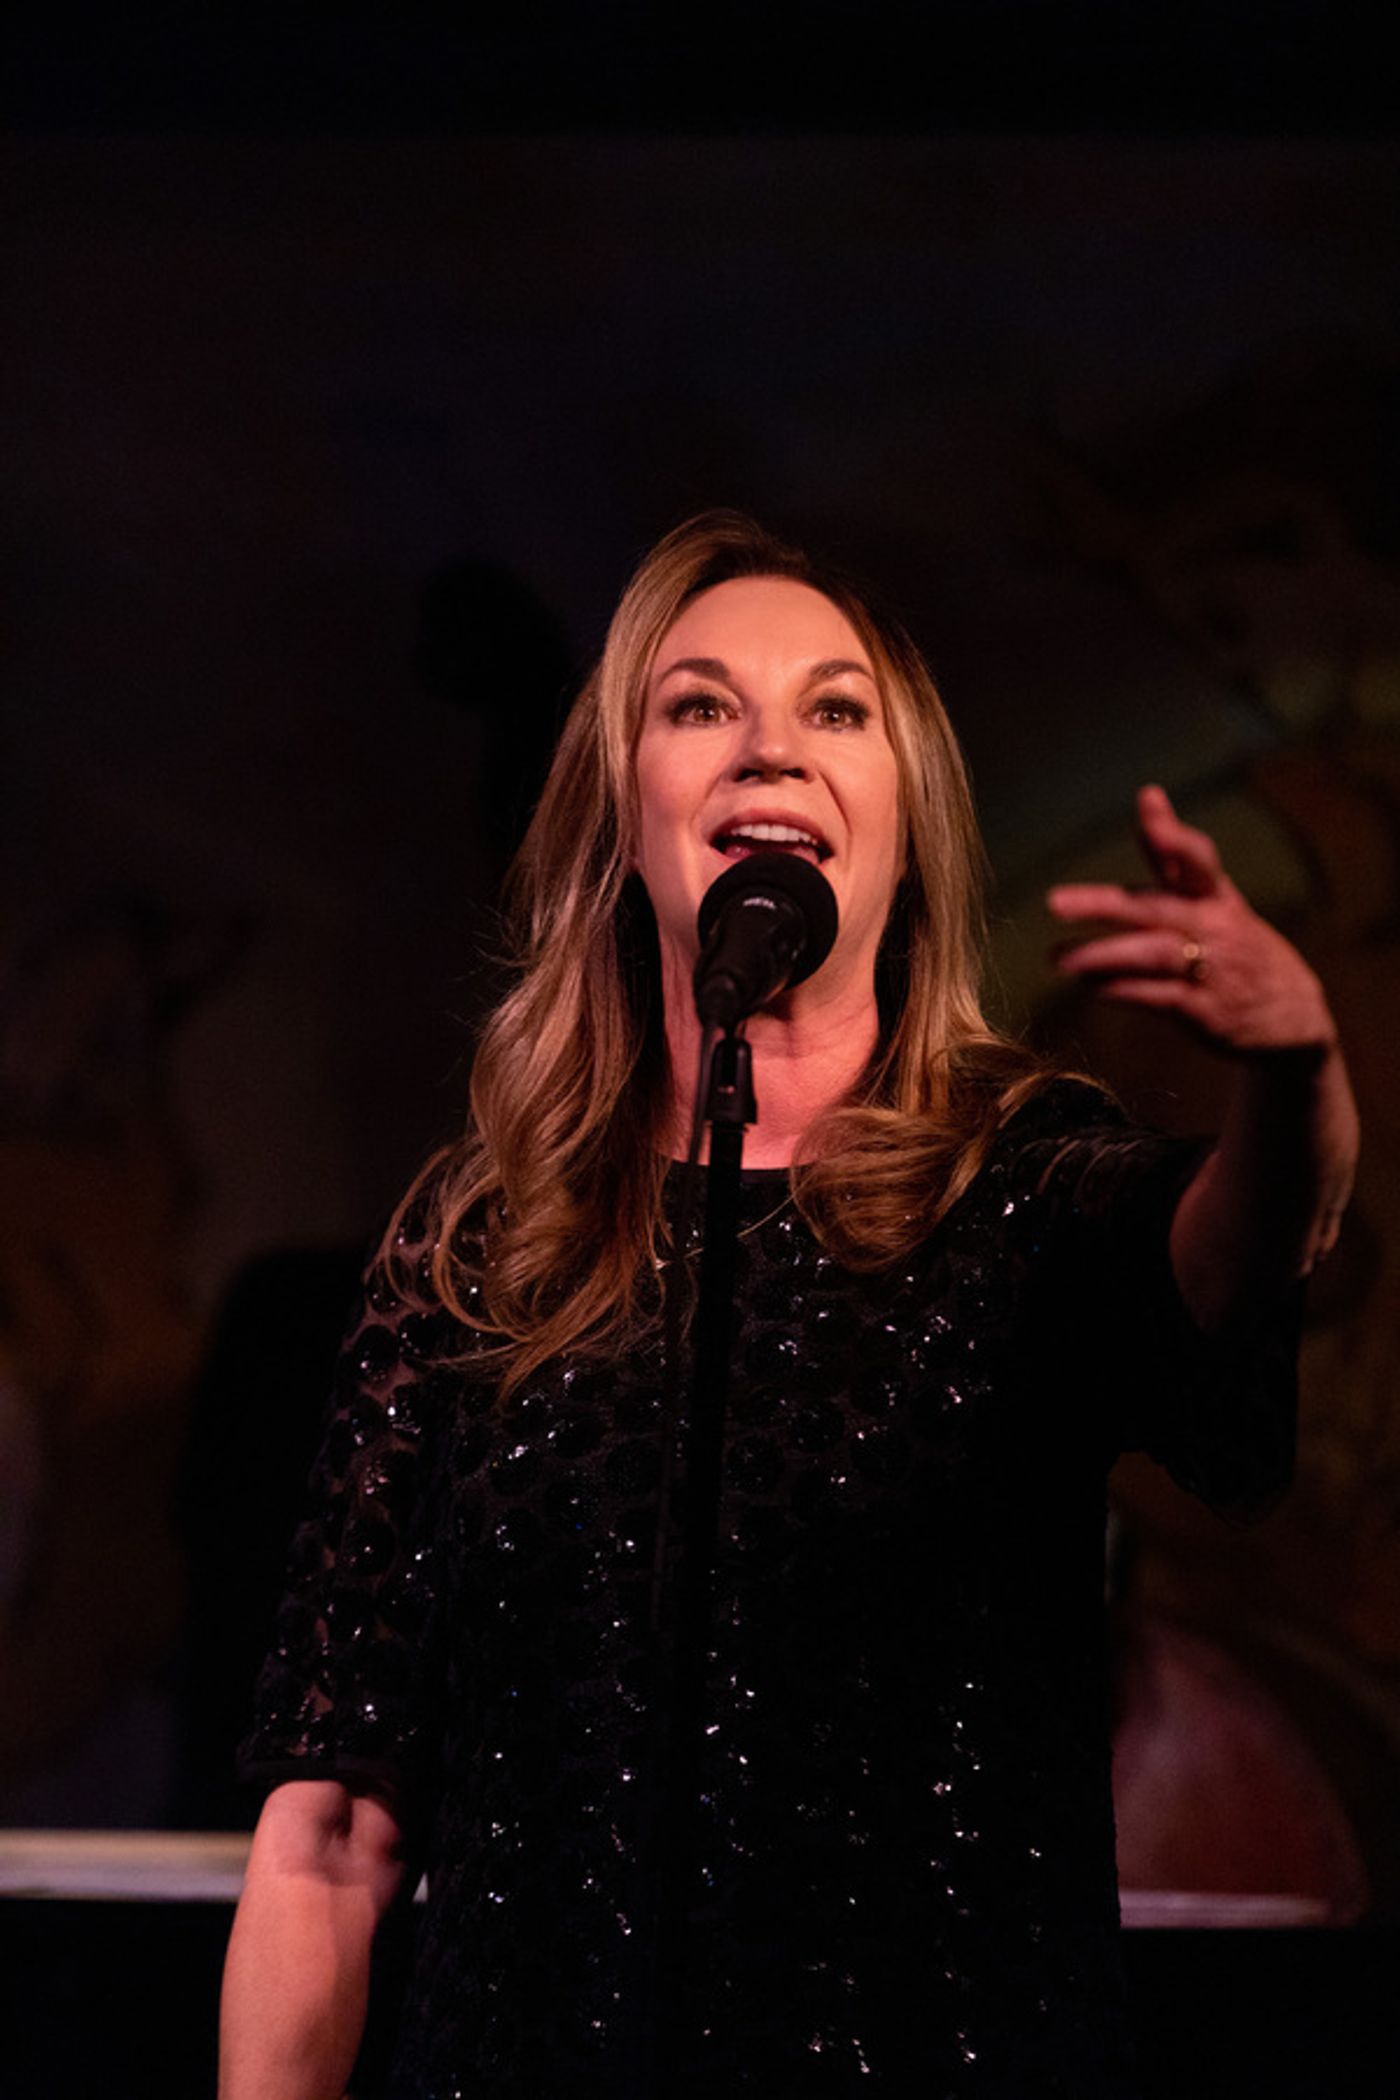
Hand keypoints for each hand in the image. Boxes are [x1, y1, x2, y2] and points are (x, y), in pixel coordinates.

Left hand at [1046, 784, 1337, 1056]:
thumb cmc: (1240, 949)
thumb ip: (1174, 857)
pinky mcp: (1204, 1011)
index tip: (1149, 803)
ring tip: (1057, 958)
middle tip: (1055, 902)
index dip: (1174, 836)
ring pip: (1152, 954)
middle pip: (1157, 909)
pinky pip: (1155, 997)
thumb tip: (1147, 793)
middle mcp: (1216, 928)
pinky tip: (1089, 985)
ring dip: (1101, 954)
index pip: (1198, 859)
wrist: (1294, 1020)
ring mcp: (1213, 970)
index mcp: (1218, 897)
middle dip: (1105, 905)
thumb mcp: (1216, 899)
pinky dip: (1119, 989)